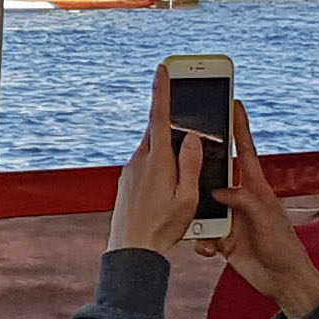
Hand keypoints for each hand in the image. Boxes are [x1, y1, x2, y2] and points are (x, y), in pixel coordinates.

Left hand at [109, 70, 213, 256]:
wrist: (131, 249)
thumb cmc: (163, 227)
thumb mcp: (187, 196)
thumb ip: (191, 163)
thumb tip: (190, 135)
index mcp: (158, 160)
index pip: (160, 116)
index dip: (163, 91)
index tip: (163, 69)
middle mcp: (140, 160)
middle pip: (159, 131)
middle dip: (173, 120)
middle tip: (187, 104)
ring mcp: (131, 171)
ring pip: (153, 148)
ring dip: (168, 146)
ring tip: (185, 155)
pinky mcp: (127, 182)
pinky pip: (146, 163)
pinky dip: (159, 162)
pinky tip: (169, 179)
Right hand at [203, 103, 318, 318]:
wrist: (282, 280)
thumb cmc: (283, 246)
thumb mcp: (265, 217)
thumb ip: (242, 200)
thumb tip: (217, 191)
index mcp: (255, 187)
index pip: (244, 150)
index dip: (239, 127)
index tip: (234, 103)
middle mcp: (239, 198)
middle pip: (214, 175)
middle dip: (200, 170)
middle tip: (184, 158)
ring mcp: (229, 218)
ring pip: (201, 206)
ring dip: (197, 217)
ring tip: (203, 229)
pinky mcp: (221, 238)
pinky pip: (200, 233)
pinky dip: (201, 242)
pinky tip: (210, 250)